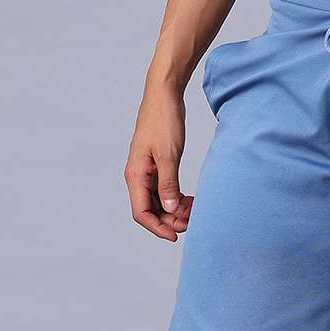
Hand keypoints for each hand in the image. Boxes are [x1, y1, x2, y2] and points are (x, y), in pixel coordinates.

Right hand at [125, 86, 192, 240]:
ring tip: (194, 210)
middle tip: (192, 221)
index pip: (141, 213)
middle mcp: (138, 176)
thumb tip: (170, 210)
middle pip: (150, 210)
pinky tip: (190, 200)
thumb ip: (168, 184)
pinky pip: (164, 190)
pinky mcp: (157, 166)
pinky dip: (177, 198)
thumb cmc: (164, 120)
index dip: (158, 228)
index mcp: (135, 175)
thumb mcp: (169, 155)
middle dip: (170, 220)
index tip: (176, 236)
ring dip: (175, 210)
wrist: (164, 94)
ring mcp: (147, 171)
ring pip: (159, 202)